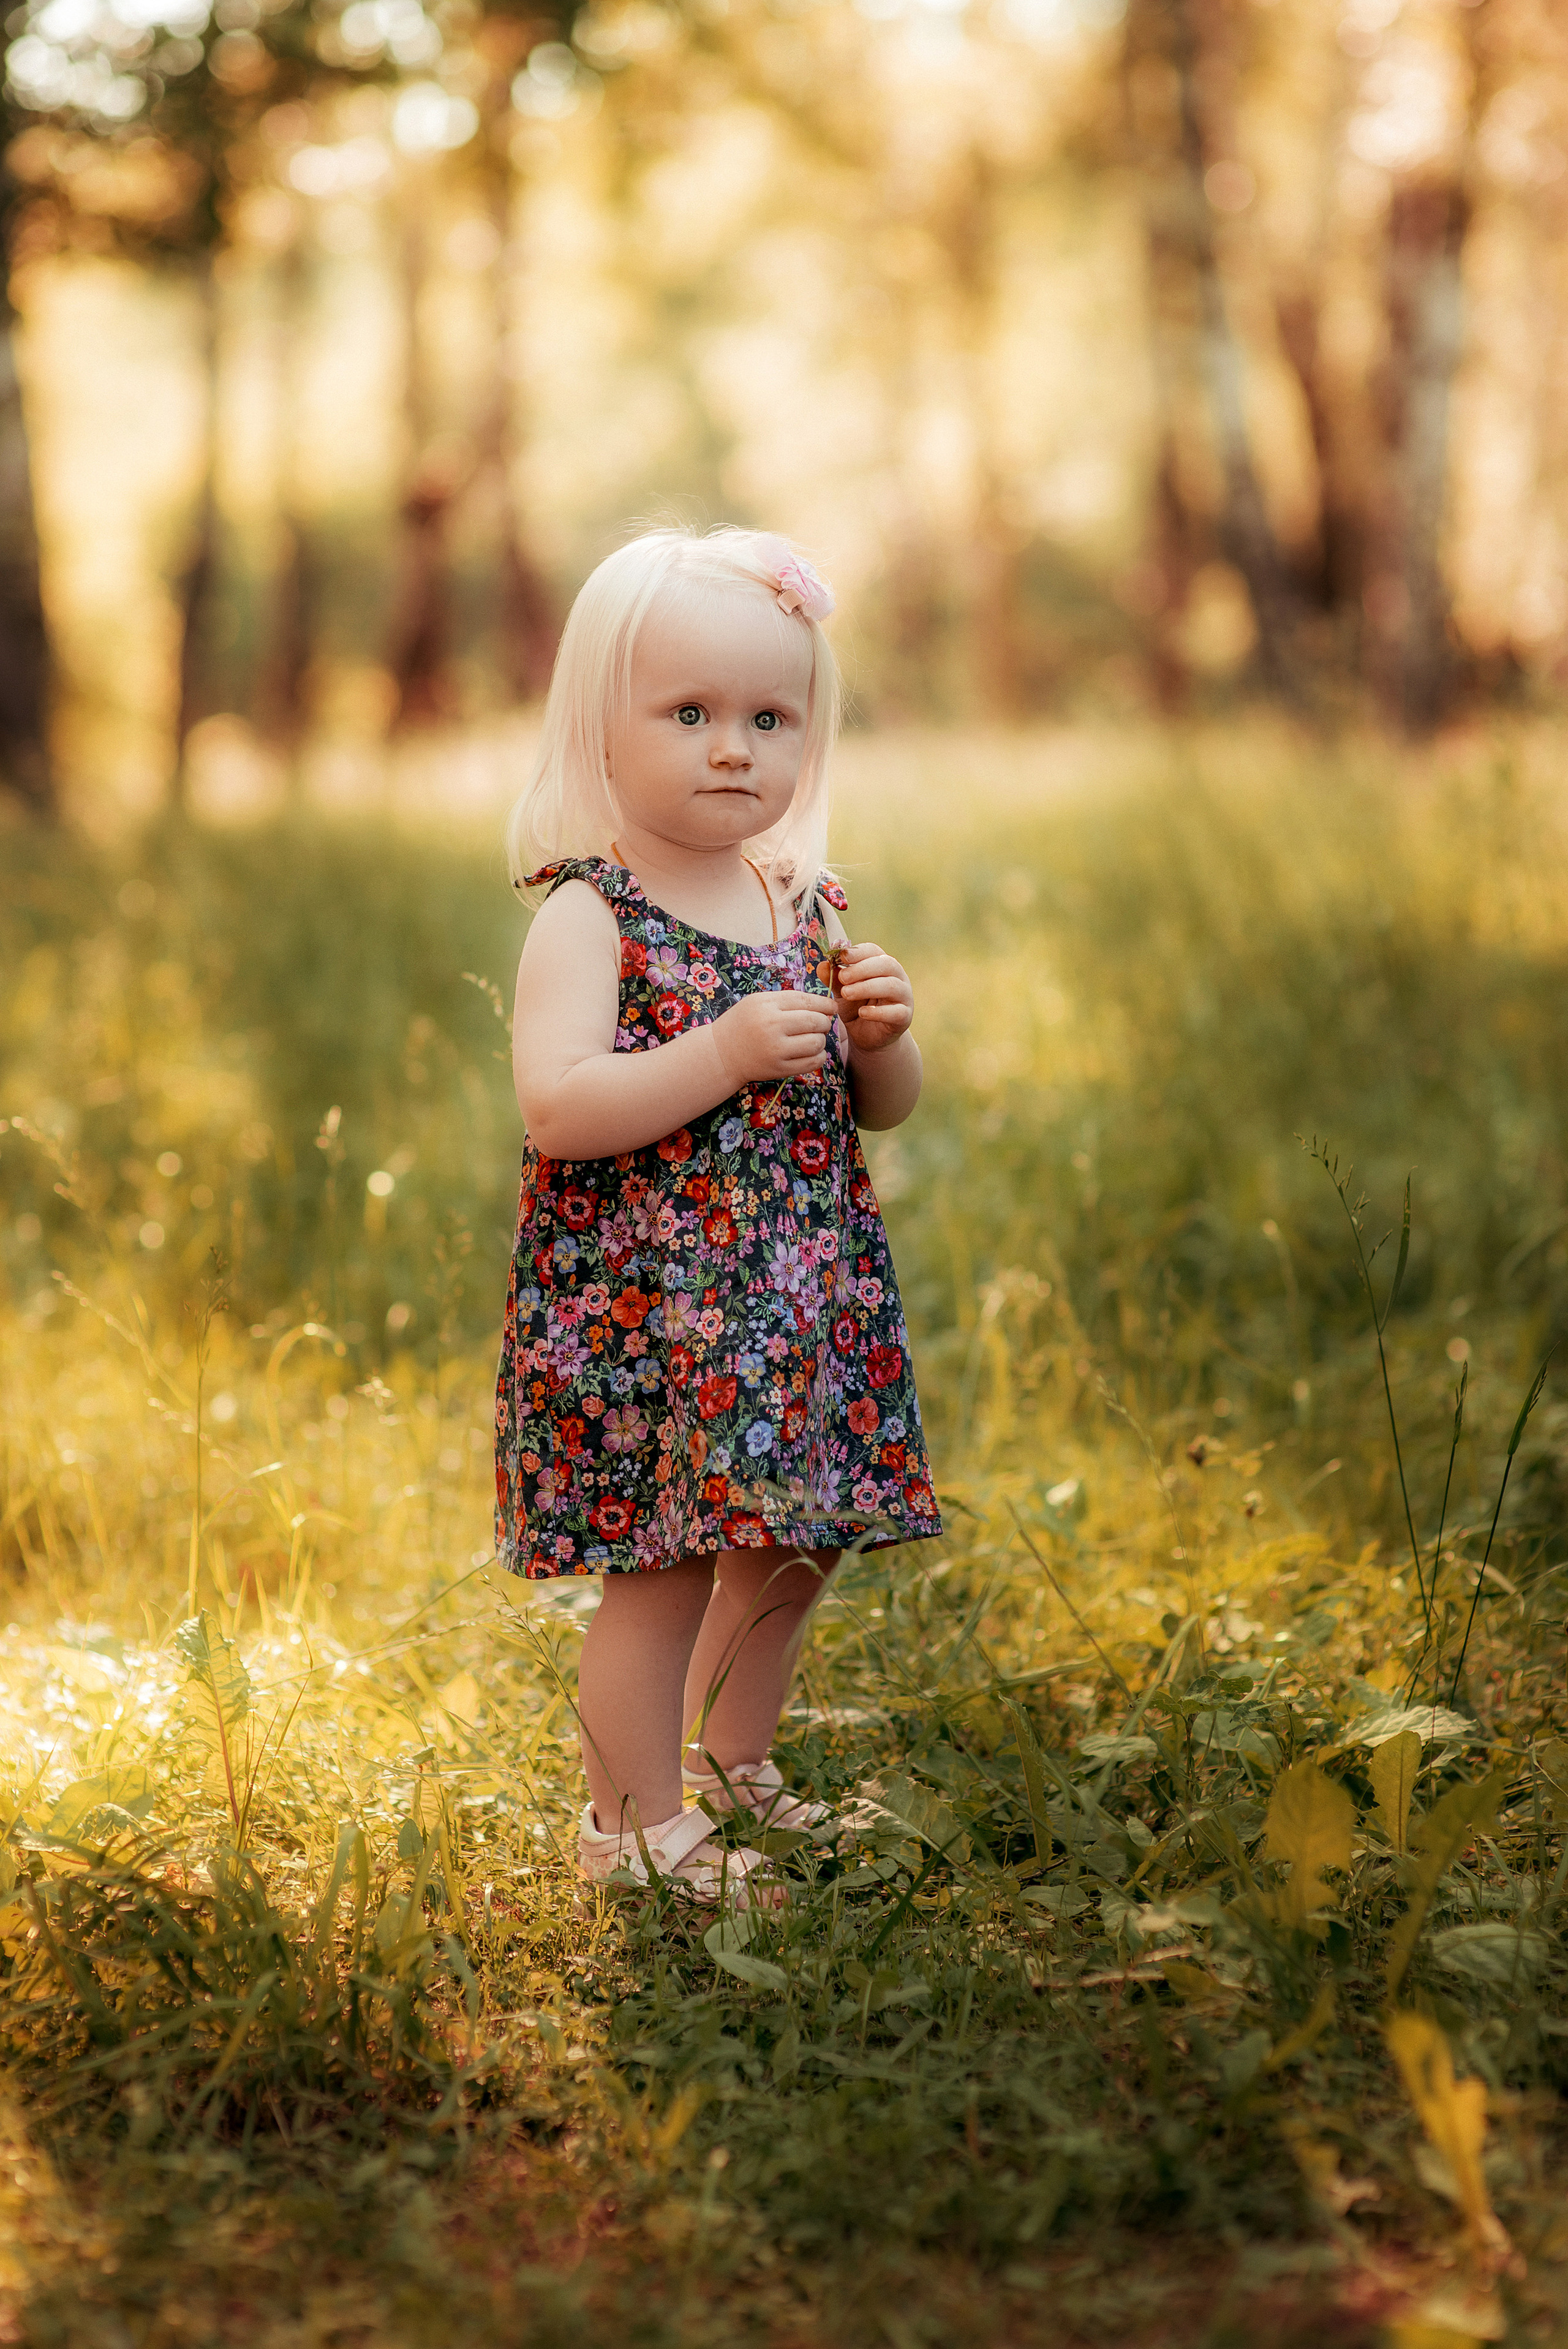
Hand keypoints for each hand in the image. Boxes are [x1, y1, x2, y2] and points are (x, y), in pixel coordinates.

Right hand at [714, 989, 836, 1085]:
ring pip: (817, 1043)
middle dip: (824, 1022)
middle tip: (821, 1024)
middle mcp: (772, 1026)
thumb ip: (787, 1000)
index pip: (807, 1001)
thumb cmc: (742, 1024)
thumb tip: (823, 1005)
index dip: (825, 1004)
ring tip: (813, 1038)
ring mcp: (776, 1050)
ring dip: (821, 1040)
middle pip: (816, 1021)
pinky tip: (811, 1052)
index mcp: (767, 1005)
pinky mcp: (779, 1069)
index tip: (832, 1008)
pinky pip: (812, 1062)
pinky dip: (819, 1056)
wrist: (722, 1054)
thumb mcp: (758, 1002)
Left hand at [832, 942, 912, 1053]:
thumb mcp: (842, 992)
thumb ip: (834, 979)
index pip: (874, 951)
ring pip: (891, 986)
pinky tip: (862, 1012)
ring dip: (867, 987)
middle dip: (862, 969)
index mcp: (882, 965)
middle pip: (886, 964)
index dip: (858, 952)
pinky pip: (896, 1012)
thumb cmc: (856, 1007)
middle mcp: (897, 977)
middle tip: (842, 977)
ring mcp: (904, 996)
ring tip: (846, 993)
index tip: (841, 957)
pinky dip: (878, 1012)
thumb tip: (822, 966)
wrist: (867, 1036)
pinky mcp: (904, 1016)